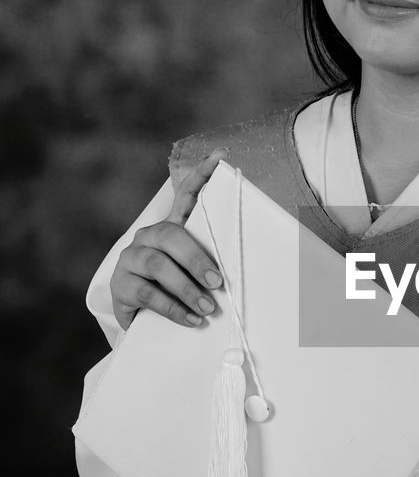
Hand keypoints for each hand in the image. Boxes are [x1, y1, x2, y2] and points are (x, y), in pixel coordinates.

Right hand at [110, 149, 229, 329]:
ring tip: (207, 308)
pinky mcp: (120, 284)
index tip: (221, 156)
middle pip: (171, 236)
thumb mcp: (192, 274)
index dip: (201, 175)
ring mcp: (131, 259)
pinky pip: (147, 294)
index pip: (185, 196)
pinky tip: (190, 319)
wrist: (141, 320)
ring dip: (187, 288)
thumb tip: (239, 272)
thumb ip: (208, 264)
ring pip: (159, 266)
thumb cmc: (174, 291)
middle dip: (197, 259)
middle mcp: (148, 238)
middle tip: (218, 282)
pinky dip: (173, 308)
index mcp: (170, 230)